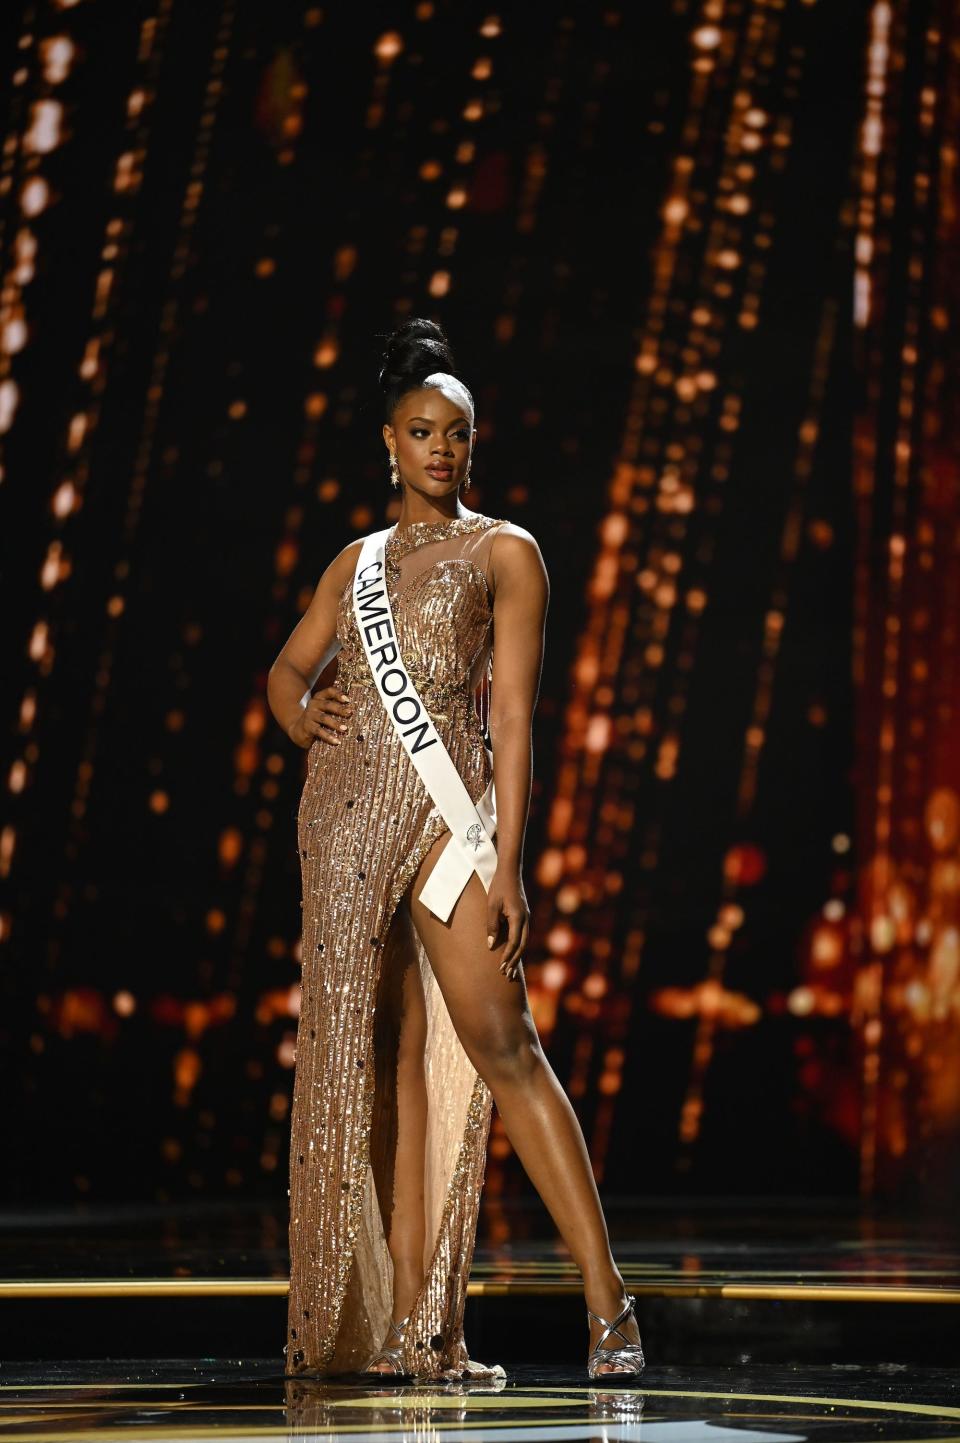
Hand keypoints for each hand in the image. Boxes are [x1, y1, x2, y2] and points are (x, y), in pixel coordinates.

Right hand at [288, 685, 352, 748]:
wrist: (298, 729)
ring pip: (324, 718)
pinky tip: (337, 741)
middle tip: (350, 713)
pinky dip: (329, 737)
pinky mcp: (308, 727)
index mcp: (319, 698)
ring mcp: (309, 715)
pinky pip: (319, 731)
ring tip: (345, 729)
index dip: (338, 694)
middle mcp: (313, 704)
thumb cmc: (317, 718)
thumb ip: (334, 706)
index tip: (348, 699)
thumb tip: (353, 711)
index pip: (328, 692)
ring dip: (335, 723)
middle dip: (339, 709)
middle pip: (327, 705)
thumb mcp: (323, 710)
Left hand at [486, 866, 529, 980]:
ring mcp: (527, 917)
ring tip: (510, 968)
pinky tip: (514, 953)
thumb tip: (491, 945)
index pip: (514, 943)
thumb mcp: (491, 906)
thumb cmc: (499, 887)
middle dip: (514, 961)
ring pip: (524, 941)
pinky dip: (519, 946)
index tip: (501, 968)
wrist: (510, 871)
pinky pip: (523, 935)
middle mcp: (526, 919)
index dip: (508, 956)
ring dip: (517, 955)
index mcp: (518, 917)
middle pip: (522, 946)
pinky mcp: (524, 915)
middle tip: (507, 974)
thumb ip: (492, 926)